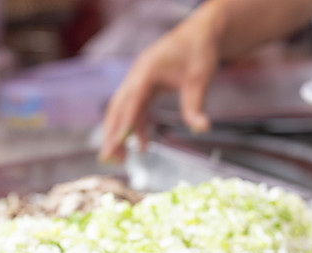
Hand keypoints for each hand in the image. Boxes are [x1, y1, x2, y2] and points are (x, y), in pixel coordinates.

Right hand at [98, 21, 218, 162]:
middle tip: (110, 159)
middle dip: (112, 134)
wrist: (201, 33)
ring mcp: (139, 81)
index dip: (121, 126)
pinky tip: (142, 145)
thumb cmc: (198, 51)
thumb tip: (201, 129)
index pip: (129, 103)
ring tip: (122, 159)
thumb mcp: (199, 78)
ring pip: (124, 110)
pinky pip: (137, 109)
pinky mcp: (146, 86)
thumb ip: (195, 105)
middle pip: (118, 108)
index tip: (114, 147)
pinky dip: (137, 127)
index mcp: (146, 71)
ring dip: (122, 133)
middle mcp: (137, 76)